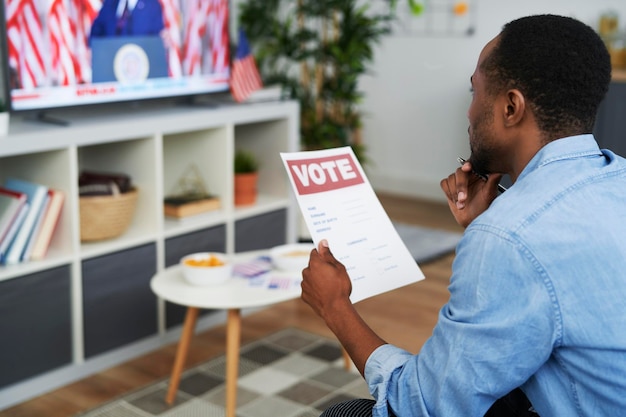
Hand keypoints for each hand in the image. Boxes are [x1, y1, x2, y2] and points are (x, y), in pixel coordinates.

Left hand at [301, 239, 385, 375]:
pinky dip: (315, 289)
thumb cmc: (339, 288)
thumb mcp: (339, 268)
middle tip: (332, 273)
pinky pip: (309, 288)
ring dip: (317, 278)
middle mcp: (306, 272)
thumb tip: (322, 243)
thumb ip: (328, 255)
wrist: (335, 309)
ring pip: (311, 277)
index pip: (315, 252)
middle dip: (320, 267)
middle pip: (312, 265)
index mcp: (315, 263)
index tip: (328, 257)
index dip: (322, 254)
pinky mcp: (304, 295)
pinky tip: (325, 292)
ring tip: (330, 285)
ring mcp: (304, 284)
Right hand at [440, 161, 501, 227]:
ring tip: (461, 204)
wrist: (473, 220)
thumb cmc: (483, 208)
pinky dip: (448, 192)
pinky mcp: (449, 187)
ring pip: (451, 178)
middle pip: (459, 172)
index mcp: (479, 174)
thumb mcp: (490, 195)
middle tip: (463, 198)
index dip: (468, 165)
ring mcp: (458, 181)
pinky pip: (444, 183)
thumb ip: (493, 181)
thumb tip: (498, 171)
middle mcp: (468, 176)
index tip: (467, 168)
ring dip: (454, 193)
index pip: (472, 164)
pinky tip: (455, 201)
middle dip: (460, 186)